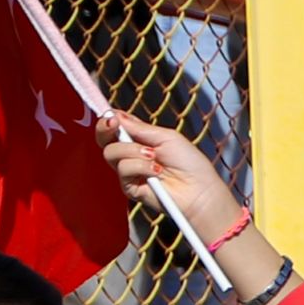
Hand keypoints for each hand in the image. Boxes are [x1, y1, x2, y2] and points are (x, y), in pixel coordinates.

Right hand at [102, 112, 244, 249]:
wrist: (199, 190)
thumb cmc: (190, 164)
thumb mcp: (167, 137)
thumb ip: (140, 127)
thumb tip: (116, 114)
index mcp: (141, 139)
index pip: (116, 126)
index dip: (109, 118)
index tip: (110, 115)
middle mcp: (132, 154)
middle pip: (104, 139)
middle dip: (106, 128)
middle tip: (114, 125)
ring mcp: (129, 170)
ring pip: (111, 152)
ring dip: (134, 151)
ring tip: (154, 156)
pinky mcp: (129, 186)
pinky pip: (123, 169)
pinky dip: (140, 167)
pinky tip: (156, 171)